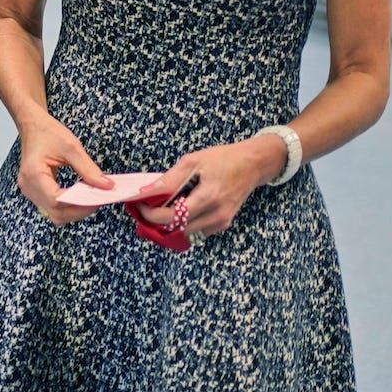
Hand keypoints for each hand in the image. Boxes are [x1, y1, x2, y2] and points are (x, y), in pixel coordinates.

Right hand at [14, 115, 110, 224]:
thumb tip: (106, 186)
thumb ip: (89, 169)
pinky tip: (80, 196)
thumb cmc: (47, 132)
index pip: (57, 201)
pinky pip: (52, 207)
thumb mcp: (71, 147)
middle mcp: (28, 186)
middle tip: (98, 200)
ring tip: (90, 198)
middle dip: (79, 211)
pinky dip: (68, 206)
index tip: (98, 199)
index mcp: (33, 174)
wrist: (32, 125)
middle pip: (56, 213)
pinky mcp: (35, 191)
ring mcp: (30, 190)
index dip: (80, 204)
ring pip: (55, 214)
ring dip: (74, 210)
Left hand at [131, 136, 283, 237]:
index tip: (140, 205)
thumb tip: (146, 192)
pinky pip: (197, 229)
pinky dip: (185, 221)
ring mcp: (221, 222)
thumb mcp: (192, 161)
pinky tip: (183, 206)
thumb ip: (169, 180)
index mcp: (208, 197)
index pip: (172, 217)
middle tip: (147, 205)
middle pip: (177, 228)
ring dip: (170, 222)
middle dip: (157, 219)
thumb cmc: (222, 159)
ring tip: (162, 205)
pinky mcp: (223, 224)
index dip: (151, 214)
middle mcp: (216, 214)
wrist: (252, 165)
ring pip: (185, 231)